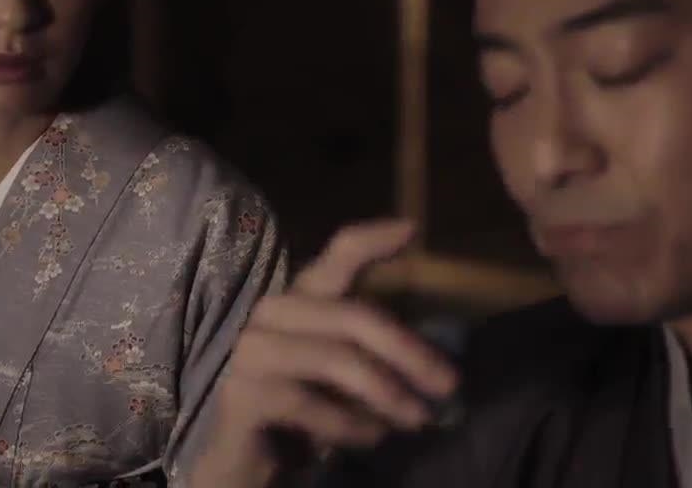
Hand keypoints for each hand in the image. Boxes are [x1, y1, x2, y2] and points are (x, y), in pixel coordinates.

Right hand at [189, 220, 458, 487]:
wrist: (243, 460)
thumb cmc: (301, 410)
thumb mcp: (342, 375)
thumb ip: (374, 357)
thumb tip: (436, 364)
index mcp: (300, 301)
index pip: (336, 257)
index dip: (373, 241)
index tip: (413, 229)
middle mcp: (271, 313)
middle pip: (353, 315)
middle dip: (408, 350)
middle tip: (449, 385)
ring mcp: (253, 351)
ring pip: (338, 360)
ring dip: (387, 394)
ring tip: (417, 420)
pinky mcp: (242, 393)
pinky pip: (314, 405)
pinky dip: (351, 426)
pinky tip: (370, 438)